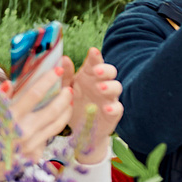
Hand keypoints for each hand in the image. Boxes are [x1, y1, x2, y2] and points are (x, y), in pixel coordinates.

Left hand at [67, 47, 123, 164]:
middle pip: (110, 72)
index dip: (95, 56)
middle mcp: (102, 84)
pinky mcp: (113, 114)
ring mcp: (109, 98)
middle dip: (105, 70)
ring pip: (116, 88)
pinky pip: (117, 109)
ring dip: (109, 86)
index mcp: (90, 76)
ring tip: (100, 88)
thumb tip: (63, 58)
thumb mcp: (65, 89)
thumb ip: (65, 75)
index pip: (95, 62)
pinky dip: (113, 107)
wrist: (79, 130)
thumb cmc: (73, 103)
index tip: (92, 51)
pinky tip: (106, 108)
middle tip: (97, 70)